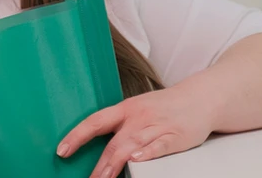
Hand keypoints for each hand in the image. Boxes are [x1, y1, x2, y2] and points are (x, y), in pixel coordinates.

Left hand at [56, 82, 217, 177]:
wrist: (200, 98)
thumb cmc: (164, 107)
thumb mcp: (138, 109)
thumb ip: (119, 125)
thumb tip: (94, 143)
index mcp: (125, 109)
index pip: (95, 121)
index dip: (77, 136)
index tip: (61, 150)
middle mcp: (138, 116)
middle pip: (115, 141)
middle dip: (100, 164)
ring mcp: (157, 126)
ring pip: (133, 145)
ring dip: (117, 163)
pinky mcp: (175, 136)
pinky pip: (159, 145)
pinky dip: (148, 153)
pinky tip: (137, 161)